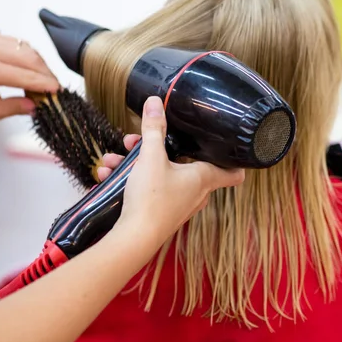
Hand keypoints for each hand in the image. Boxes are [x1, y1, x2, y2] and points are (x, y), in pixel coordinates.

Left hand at [0, 29, 58, 122]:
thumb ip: (13, 109)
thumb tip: (35, 106)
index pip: (25, 76)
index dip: (44, 84)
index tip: (57, 91)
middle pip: (30, 59)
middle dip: (46, 74)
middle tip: (55, 87)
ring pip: (29, 49)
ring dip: (41, 65)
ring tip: (46, 81)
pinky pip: (21, 44)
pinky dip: (32, 56)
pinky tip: (35, 69)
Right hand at [98, 96, 244, 248]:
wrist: (133, 239)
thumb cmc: (151, 199)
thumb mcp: (151, 157)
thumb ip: (154, 129)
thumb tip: (155, 102)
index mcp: (203, 178)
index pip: (234, 172)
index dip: (235, 158)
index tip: (228, 145)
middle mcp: (196, 192)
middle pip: (184, 163)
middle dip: (159, 149)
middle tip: (138, 141)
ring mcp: (178, 204)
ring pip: (160, 174)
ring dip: (137, 163)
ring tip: (114, 158)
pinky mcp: (161, 212)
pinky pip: (149, 189)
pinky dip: (130, 180)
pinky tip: (107, 174)